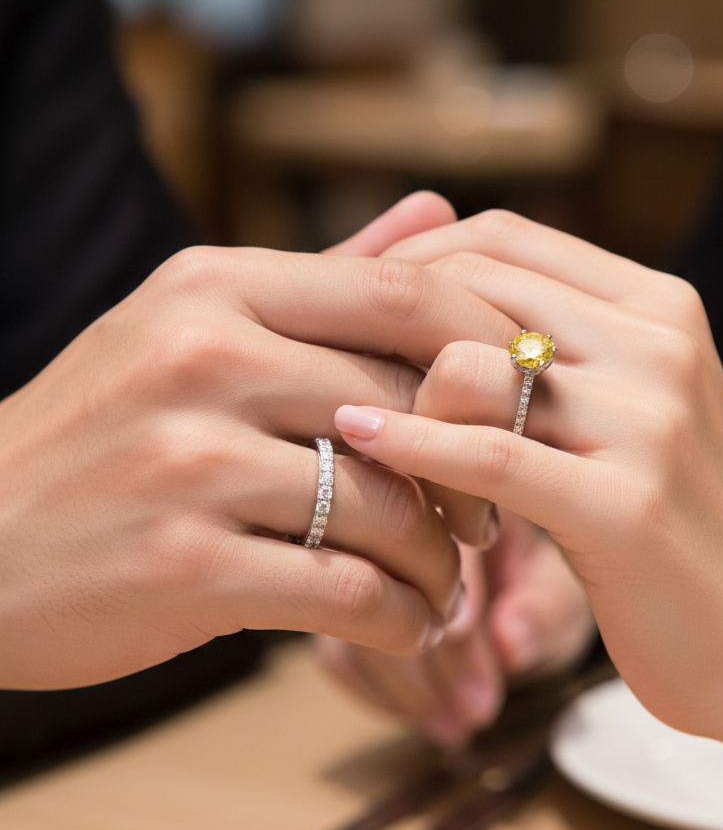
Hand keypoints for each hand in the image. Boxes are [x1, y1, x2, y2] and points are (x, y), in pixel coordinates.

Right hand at [0, 237, 518, 688]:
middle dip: (474, 473)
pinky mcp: (181, 565)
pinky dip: (397, 615)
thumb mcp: (189, 323)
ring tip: (443, 583)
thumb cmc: (99, 434)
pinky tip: (403, 622)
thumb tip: (437, 208)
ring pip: (388, 509)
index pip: (403, 293)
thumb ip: (323, 275)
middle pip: (408, 407)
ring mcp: (187, 463)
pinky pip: (344, 592)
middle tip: (487, 518)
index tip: (516, 408)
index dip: (488, 351)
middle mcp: (202, 359)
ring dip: (440, 562)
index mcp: (214, 287)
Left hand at [334, 210, 722, 780]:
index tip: (346, 305)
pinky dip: (412, 447)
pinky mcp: (624, 506)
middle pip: (473, 286)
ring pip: (470, 363)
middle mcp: (658, 345)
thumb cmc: (673, 525)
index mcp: (659, 307)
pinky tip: (362, 441)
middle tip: (323, 365)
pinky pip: (487, 455)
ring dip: (402, 400)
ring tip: (380, 448)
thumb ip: (554, 349)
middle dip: (379, 322)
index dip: (408, 261)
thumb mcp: (628, 411)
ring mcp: (646, 422)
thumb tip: (431, 294)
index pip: (502, 238)